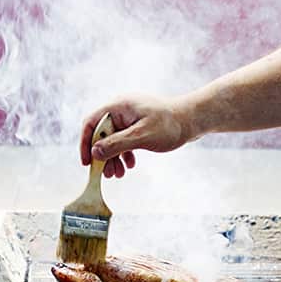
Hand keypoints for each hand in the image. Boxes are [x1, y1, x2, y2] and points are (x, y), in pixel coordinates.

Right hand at [78, 95, 195, 177]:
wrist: (194, 119)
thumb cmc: (170, 125)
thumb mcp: (142, 137)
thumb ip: (117, 144)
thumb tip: (95, 153)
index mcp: (118, 106)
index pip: (91, 123)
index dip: (86, 143)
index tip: (87, 162)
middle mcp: (122, 110)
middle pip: (102, 134)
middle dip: (103, 155)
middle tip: (106, 175)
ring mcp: (130, 117)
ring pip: (114, 139)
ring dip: (114, 157)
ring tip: (118, 175)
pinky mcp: (139, 125)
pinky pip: (125, 140)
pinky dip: (125, 153)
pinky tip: (131, 165)